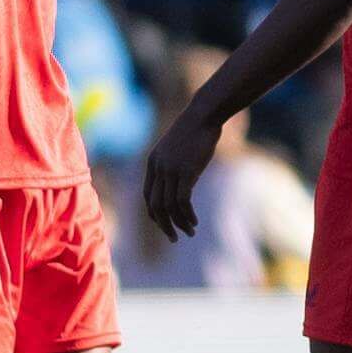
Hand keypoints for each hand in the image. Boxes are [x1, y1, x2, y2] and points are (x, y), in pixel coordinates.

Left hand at [140, 108, 220, 241]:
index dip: (155, 213)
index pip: (148, 195)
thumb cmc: (195, 129)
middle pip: (155, 205)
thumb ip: (174, 164)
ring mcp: (171, 170)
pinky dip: (187, 215)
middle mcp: (158, 168)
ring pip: (169, 207)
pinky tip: (194, 222)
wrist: (203, 114)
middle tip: (173, 238)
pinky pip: (182, 202)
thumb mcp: (178, 147)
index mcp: (153, 162)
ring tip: (189, 233)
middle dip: (164, 225)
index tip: (165, 224)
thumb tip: (181, 181)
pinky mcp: (186, 172)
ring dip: (178, 223)